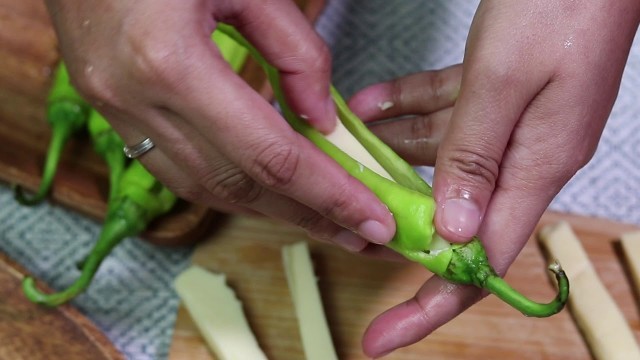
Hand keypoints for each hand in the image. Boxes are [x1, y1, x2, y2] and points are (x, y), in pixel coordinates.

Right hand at [44, 0, 396, 249]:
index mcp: (171, 61)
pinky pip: (178, 170)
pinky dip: (228, 186)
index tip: (372, 220)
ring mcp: (115, 112)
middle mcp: (136, 101)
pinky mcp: (111, 114)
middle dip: (306, 216)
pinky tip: (264, 190)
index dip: (329, 194)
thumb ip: (294, 51)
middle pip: (239, 186)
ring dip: (268, 209)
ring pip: (205, 189)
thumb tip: (320, 119)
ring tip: (321, 219)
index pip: (270, 154)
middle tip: (359, 234)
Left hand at [349, 0, 639, 355]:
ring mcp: (513, 123)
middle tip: (346, 218)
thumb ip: (476, 155)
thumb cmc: (564, 4)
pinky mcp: (501, 92)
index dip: (429, 305)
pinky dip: (409, 109)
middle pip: (454, 215)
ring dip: (391, 155)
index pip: (479, 261)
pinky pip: (446, 113)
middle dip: (399, 220)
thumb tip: (451, 232)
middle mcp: (526, 154)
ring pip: (441, 158)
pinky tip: (371, 105)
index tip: (384, 336)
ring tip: (345, 146)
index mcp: (537, 165)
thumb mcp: (507, 79)